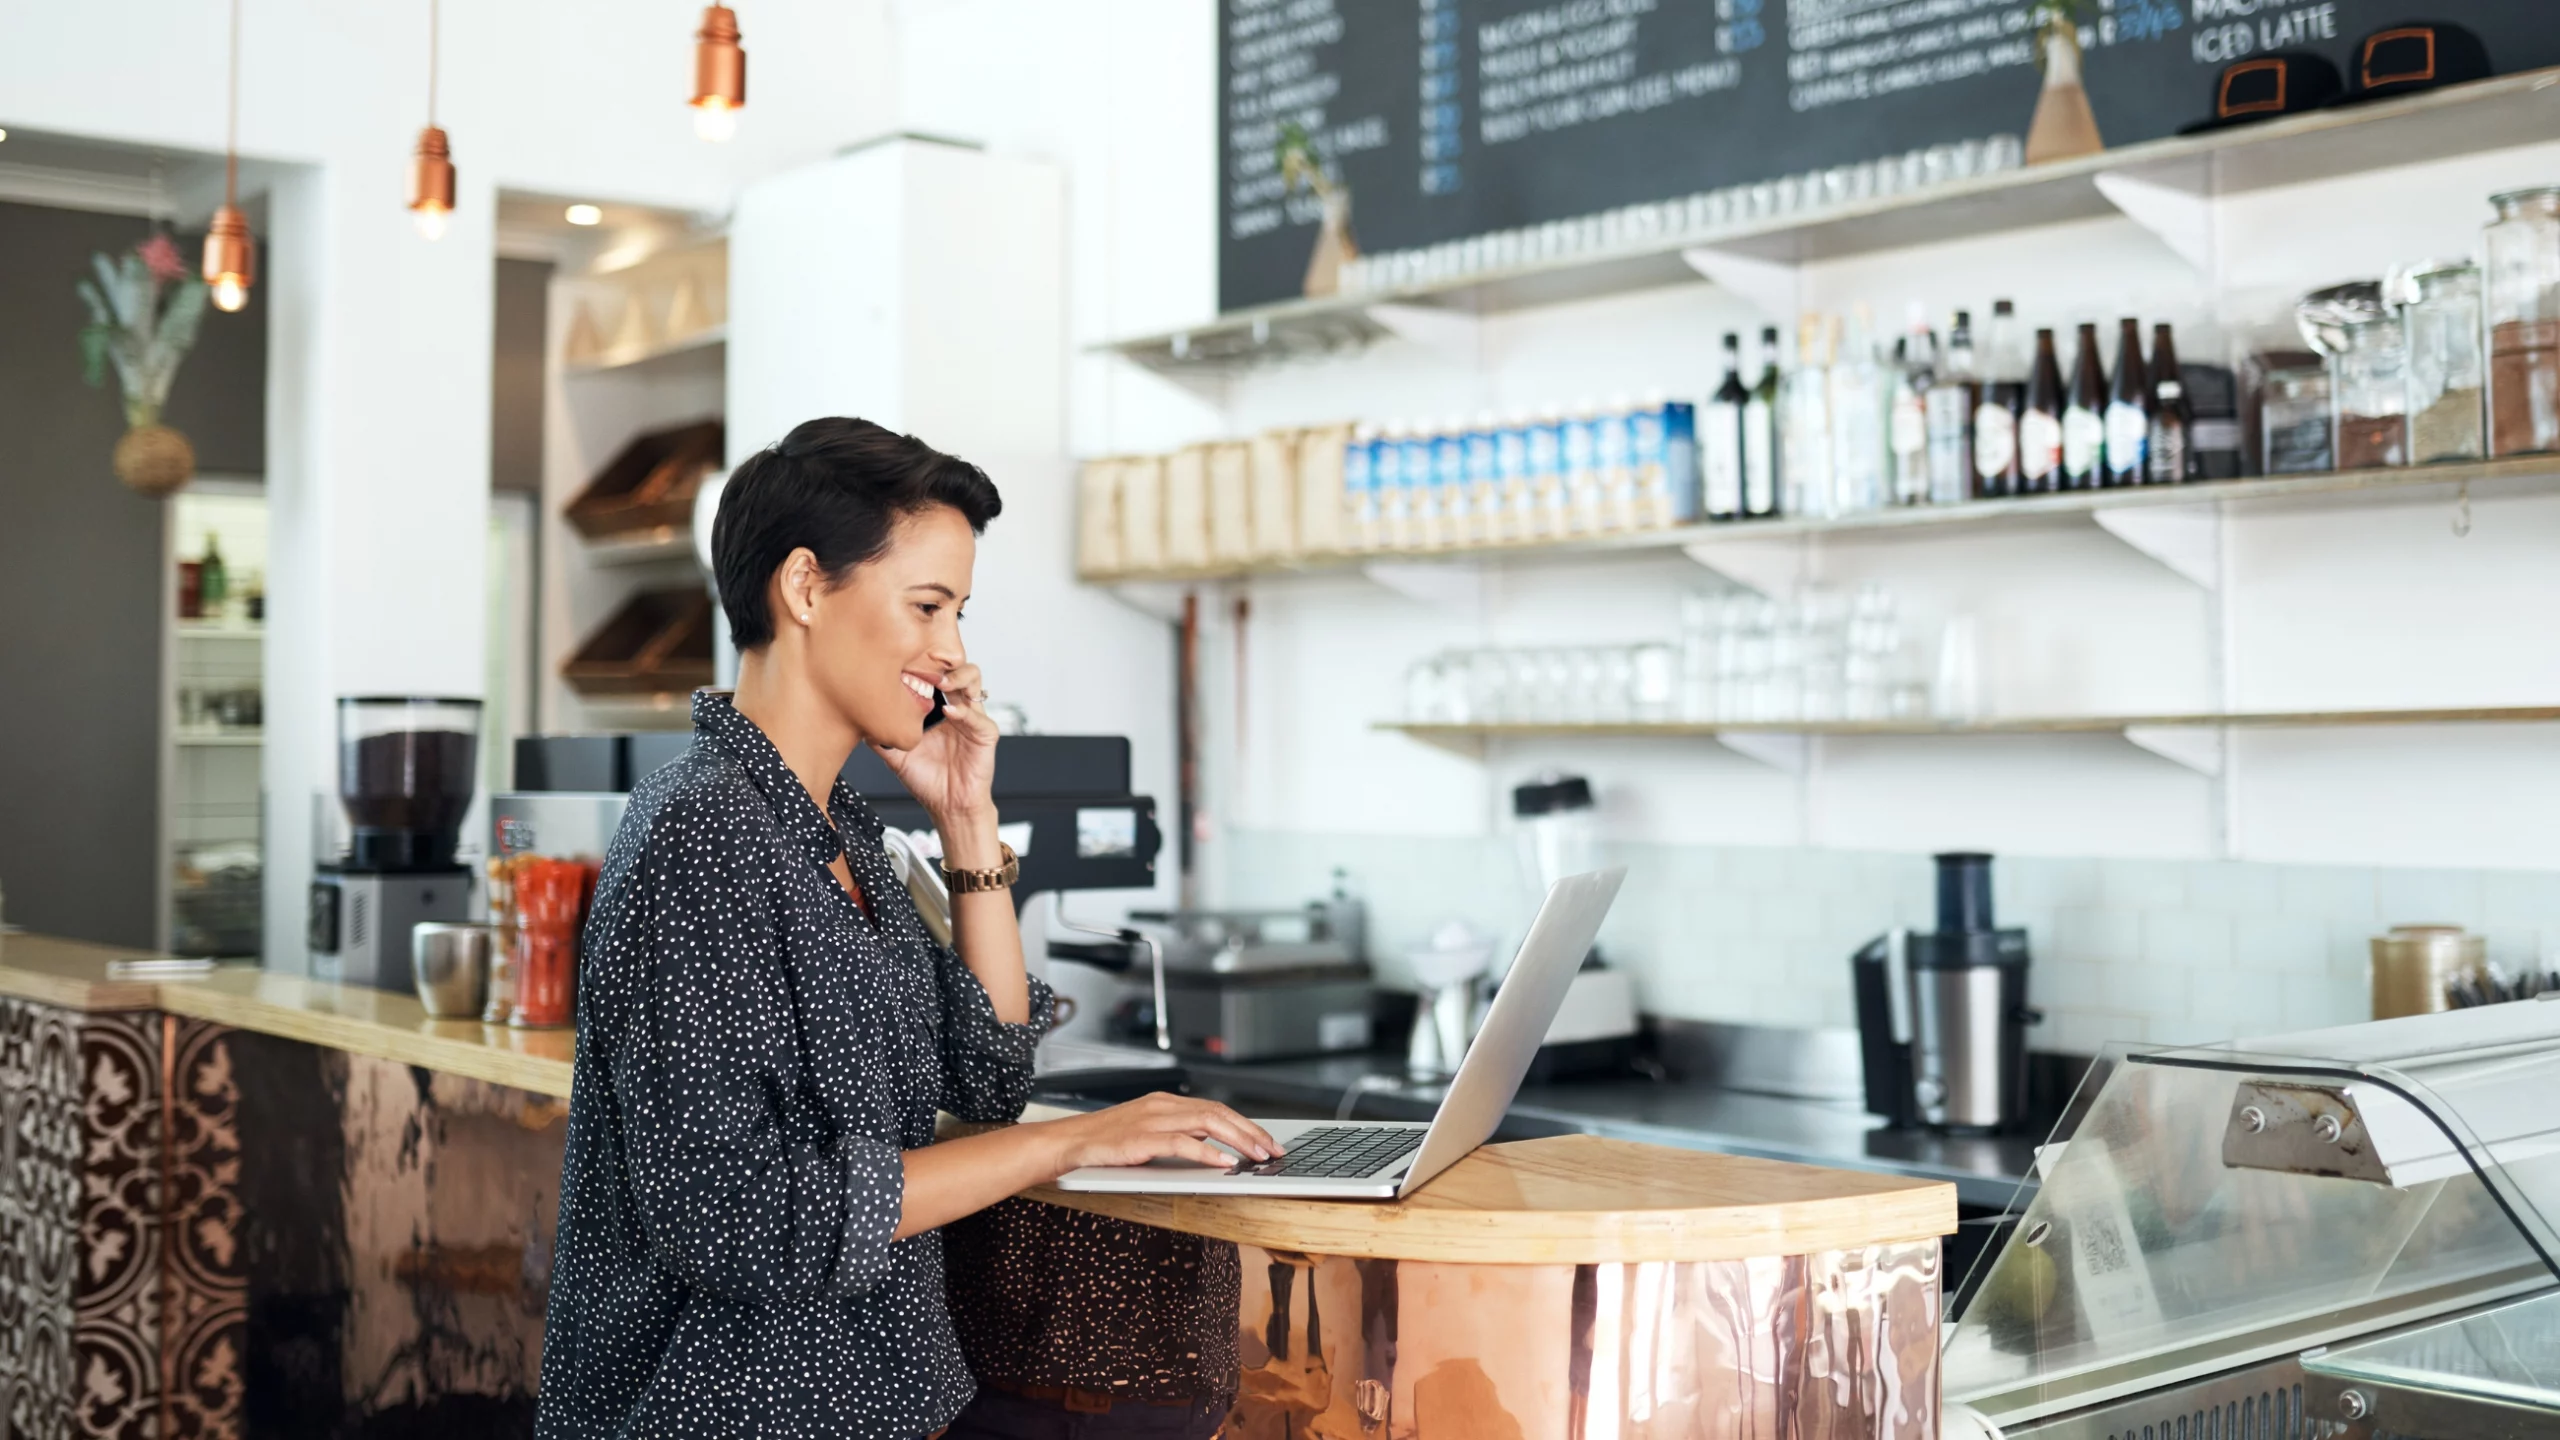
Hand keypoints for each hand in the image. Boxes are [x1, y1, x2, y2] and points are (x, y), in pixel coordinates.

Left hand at [871, 661, 998, 831]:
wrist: (947, 807)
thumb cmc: (927, 781)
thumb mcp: (895, 754)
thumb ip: (879, 737)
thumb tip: (856, 721)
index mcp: (939, 709)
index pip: (934, 675)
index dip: (921, 666)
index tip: (903, 666)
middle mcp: (958, 709)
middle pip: (957, 668)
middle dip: (942, 663)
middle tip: (924, 667)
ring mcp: (973, 720)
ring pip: (975, 682)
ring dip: (958, 677)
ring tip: (942, 683)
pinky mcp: (985, 735)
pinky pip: (979, 717)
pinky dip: (964, 712)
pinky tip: (949, 712)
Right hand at [1044, 1093, 1284, 1172]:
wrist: (1069, 1142)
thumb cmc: (1106, 1141)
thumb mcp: (1148, 1133)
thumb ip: (1178, 1135)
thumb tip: (1212, 1148)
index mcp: (1167, 1102)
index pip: (1216, 1108)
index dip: (1245, 1125)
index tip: (1266, 1142)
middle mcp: (1164, 1105)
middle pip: (1219, 1113)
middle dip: (1250, 1132)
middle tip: (1273, 1151)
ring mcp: (1153, 1119)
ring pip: (1207, 1123)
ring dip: (1237, 1140)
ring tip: (1257, 1156)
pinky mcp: (1142, 1138)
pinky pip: (1182, 1142)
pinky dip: (1207, 1153)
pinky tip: (1224, 1163)